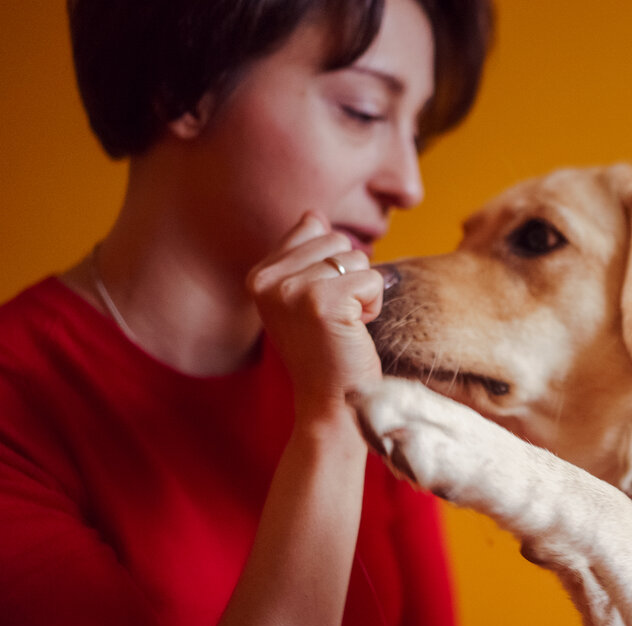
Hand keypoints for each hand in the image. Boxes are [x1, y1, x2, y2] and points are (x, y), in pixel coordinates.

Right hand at [247, 212, 384, 424]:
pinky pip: (372, 280)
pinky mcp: (322, 302)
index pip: (313, 229)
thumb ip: (304, 256)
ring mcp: (292, 290)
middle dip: (349, 278)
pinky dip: (373, 306)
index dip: (332, 266)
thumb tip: (314, 215)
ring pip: (357, 258)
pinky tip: (353, 331)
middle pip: (338, 241)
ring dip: (362, 293)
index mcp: (258, 275)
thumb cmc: (326, 352)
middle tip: (335, 319)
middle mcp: (268, 280)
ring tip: (343, 325)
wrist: (329, 403)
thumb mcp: (302, 299)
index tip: (320, 306)